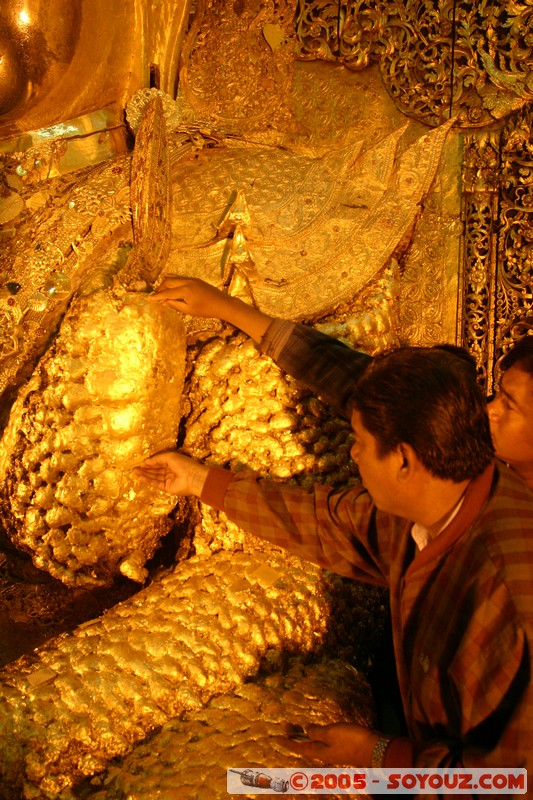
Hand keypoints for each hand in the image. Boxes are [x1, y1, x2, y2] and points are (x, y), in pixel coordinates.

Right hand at [133, 450, 208, 496]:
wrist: (192, 477)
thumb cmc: (183, 464)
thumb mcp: (169, 457)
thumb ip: (157, 459)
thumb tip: (146, 461)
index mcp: (173, 462)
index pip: (159, 462)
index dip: (150, 462)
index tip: (140, 462)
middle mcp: (170, 471)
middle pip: (156, 470)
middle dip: (145, 469)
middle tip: (134, 468)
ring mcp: (169, 480)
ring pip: (154, 477)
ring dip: (145, 474)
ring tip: (134, 473)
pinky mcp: (167, 488)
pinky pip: (156, 483)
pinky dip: (148, 481)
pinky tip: (141, 478)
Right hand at [149, 275, 272, 341]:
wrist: (222, 304)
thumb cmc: (206, 310)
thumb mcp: (189, 310)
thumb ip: (175, 305)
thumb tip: (163, 301)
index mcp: (185, 290)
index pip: (167, 292)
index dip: (157, 296)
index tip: (149, 299)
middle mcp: (187, 282)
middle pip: (168, 282)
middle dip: (160, 288)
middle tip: (155, 296)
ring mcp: (191, 279)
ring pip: (174, 278)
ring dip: (166, 283)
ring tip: (160, 291)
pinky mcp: (195, 280)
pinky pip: (180, 278)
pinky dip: (173, 281)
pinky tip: (169, 284)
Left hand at [278, 722, 379, 766]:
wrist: (373, 748)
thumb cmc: (350, 740)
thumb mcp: (330, 733)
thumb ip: (316, 732)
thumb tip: (306, 731)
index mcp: (318, 752)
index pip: (297, 747)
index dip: (286, 741)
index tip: (275, 737)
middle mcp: (323, 754)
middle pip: (304, 746)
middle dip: (294, 737)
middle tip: (287, 725)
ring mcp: (332, 751)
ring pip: (313, 744)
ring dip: (304, 735)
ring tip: (298, 726)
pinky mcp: (340, 747)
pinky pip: (322, 741)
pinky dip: (316, 735)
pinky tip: (318, 730)